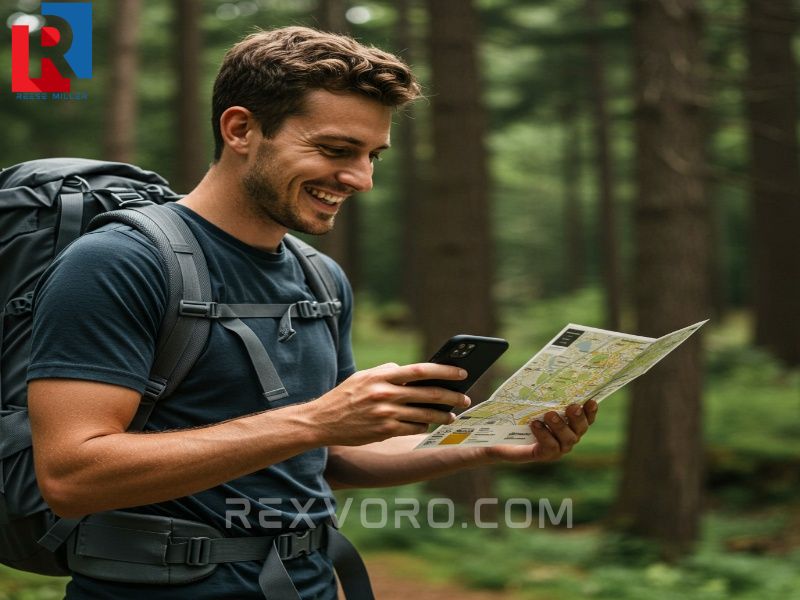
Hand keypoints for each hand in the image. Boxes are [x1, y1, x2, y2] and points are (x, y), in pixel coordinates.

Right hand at [307, 362, 471, 446]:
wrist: (322, 421)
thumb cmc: (344, 396)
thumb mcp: (363, 377)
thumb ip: (386, 372)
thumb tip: (411, 372)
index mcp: (381, 376)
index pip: (420, 370)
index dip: (444, 370)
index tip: (461, 372)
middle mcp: (385, 394)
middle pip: (427, 393)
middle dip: (451, 396)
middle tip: (465, 397)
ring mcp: (385, 414)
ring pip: (424, 414)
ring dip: (442, 415)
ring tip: (452, 415)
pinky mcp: (384, 431)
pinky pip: (413, 428)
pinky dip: (424, 425)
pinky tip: (429, 424)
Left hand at [484, 400, 598, 463]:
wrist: (502, 436)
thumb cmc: (523, 415)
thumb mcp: (535, 403)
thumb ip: (546, 396)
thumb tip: (550, 377)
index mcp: (571, 424)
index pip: (587, 418)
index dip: (591, 411)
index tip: (590, 400)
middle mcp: (569, 437)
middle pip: (580, 429)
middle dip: (578, 418)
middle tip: (573, 407)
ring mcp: (558, 448)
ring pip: (567, 438)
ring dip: (560, 426)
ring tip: (550, 414)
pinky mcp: (544, 455)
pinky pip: (550, 447)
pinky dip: (544, 435)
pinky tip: (535, 425)